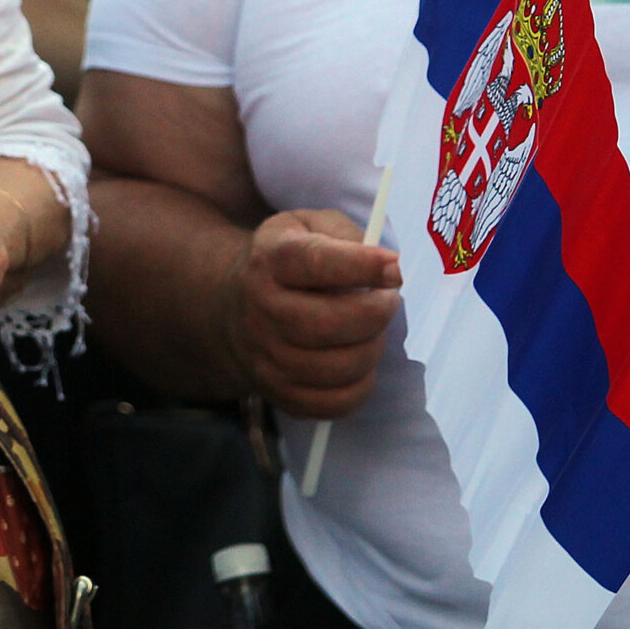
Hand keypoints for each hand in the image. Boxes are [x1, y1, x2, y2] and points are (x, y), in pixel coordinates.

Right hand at [220, 209, 401, 419]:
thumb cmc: (287, 262)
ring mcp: (266, 358)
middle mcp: (260, 310)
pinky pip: (335, 403)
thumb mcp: (308, 226)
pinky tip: (360, 361)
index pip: (315, 262)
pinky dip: (362, 385)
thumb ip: (345, 234)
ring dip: (372, 349)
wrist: (235, 309)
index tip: (394, 268)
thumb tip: (386, 268)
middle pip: (328, 323)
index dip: (361, 266)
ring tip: (372, 330)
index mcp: (270, 260)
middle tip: (389, 300)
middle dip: (375, 313)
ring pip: (337, 367)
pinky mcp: (278, 393)